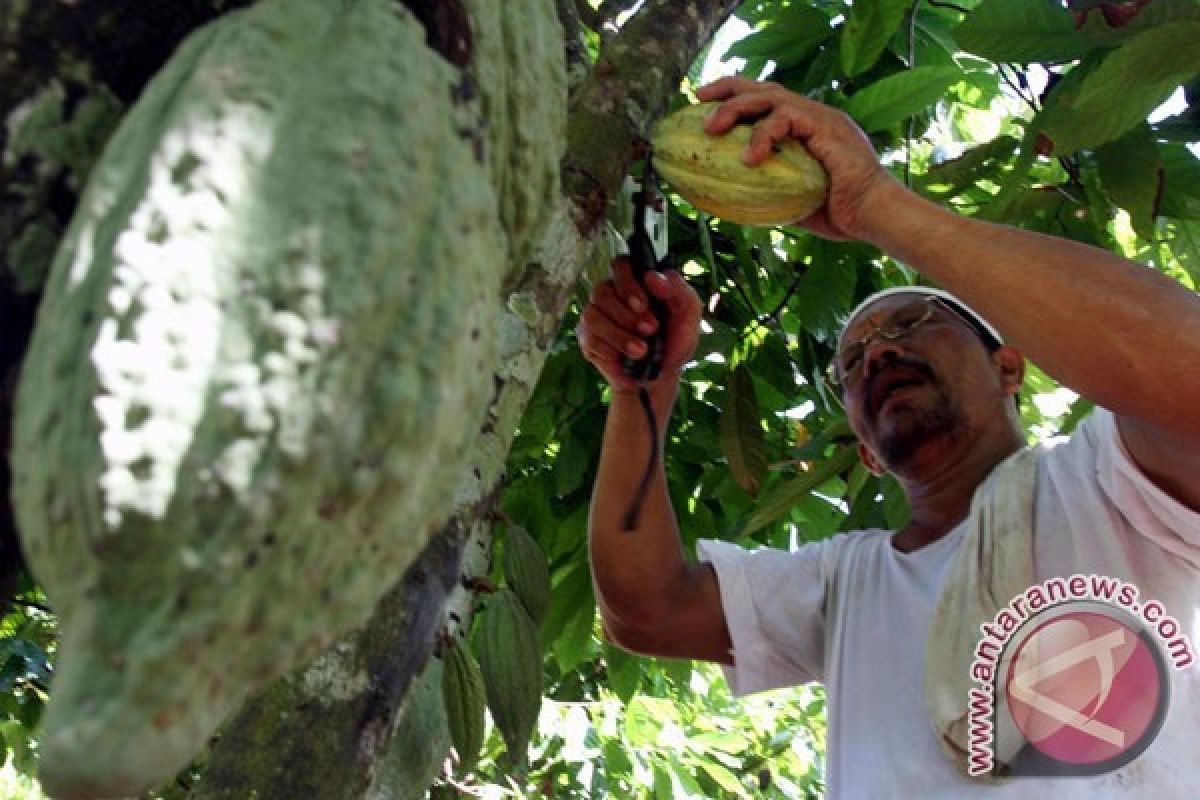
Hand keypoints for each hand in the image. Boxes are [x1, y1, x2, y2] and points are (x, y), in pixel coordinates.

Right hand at [577, 257, 701, 391]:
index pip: (620, 264)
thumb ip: (678, 290)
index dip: (627, 282)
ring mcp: (596, 315)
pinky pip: (589, 337)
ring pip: (593, 315)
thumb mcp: (688, 315)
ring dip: (619, 335)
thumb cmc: (674, 342)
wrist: (661, 377)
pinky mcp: (587, 337)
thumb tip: (652, 276)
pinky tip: (624, 357)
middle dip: (627, 315)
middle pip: (602, 290)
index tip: (643, 305)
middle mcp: (612, 294)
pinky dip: (610, 349)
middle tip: (650, 331)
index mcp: (636, 282)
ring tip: (641, 351)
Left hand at [696, 77, 900, 241]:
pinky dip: (762, 135)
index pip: (765, 102)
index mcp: (803, 128)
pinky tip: (749, 157)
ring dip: (736, 108)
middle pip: (763, 88)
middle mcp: (811, 115)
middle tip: (698, 99)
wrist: (873, 215)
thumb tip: (730, 202)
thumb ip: (767, 192)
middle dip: (727, 89)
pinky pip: (786, 118)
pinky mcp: (826, 125)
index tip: (704, 106)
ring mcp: (820, 117)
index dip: (734, 99)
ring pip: (770, 96)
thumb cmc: (839, 213)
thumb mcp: (792, 201)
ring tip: (711, 128)